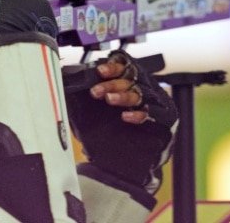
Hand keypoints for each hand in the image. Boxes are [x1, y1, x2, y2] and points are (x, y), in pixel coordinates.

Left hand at [66, 49, 176, 193]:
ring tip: (109, 100)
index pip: (125, 66)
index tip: (100, 71)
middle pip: (130, 78)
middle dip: (112, 83)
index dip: (113, 66)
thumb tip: (66, 92)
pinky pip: (151, 113)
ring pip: (139, 93)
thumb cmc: (115, 130)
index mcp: (131, 80)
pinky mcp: (163, 119)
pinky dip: (138, 114)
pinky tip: (125, 117)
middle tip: (96, 92)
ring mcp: (155, 102)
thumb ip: (91, 99)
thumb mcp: (100, 111)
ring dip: (122, 95)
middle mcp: (145, 88)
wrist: (134, 162)